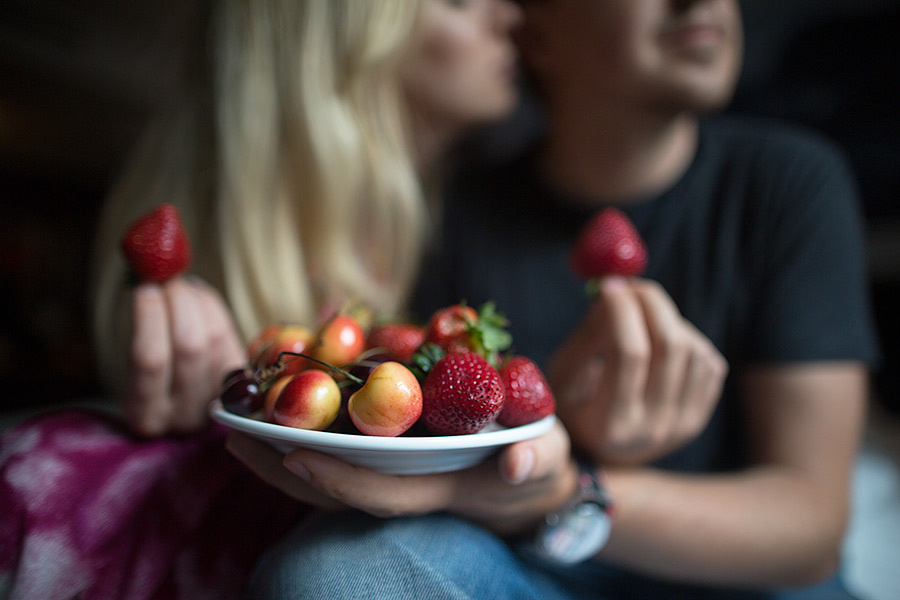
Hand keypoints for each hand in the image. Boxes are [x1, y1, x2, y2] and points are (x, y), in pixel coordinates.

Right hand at [126, 277, 245, 435]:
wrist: (183, 408)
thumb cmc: (147, 382)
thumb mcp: (129, 370)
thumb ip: (141, 331)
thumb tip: (152, 278)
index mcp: (146, 415)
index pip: (150, 360)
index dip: (150, 317)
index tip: (145, 287)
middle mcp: (186, 415)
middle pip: (191, 347)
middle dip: (179, 303)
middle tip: (166, 277)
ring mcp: (219, 400)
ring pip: (216, 339)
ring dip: (198, 301)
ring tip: (180, 285)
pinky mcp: (244, 383)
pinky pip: (231, 336)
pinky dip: (214, 308)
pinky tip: (199, 295)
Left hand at [226, 421, 576, 534]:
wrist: (535, 483)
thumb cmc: (540, 467)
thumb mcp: (547, 459)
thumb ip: (537, 460)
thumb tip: (518, 463)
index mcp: (437, 492)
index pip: (377, 493)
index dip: (335, 479)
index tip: (291, 456)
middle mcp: (405, 490)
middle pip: (335, 490)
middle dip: (283, 468)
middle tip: (233, 435)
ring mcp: (395, 479)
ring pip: (330, 477)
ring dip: (281, 457)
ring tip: (238, 429)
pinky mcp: (394, 466)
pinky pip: (342, 460)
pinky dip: (308, 443)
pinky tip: (280, 420)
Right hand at [547, 277, 727, 465]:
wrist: (602, 458)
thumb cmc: (573, 407)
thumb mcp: (563, 376)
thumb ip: (587, 336)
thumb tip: (614, 294)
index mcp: (611, 424)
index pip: (630, 354)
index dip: (622, 310)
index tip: (609, 286)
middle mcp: (653, 428)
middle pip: (670, 346)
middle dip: (650, 302)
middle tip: (631, 285)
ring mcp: (683, 424)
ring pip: (693, 349)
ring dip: (667, 320)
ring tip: (641, 319)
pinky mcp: (700, 416)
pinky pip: (708, 361)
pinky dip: (687, 339)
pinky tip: (660, 342)